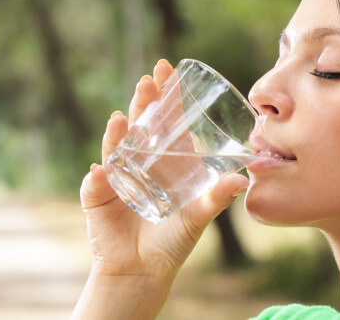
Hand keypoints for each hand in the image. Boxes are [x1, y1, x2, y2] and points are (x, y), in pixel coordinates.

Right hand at [72, 59, 249, 319]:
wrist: (143, 270)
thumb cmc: (172, 241)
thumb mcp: (198, 216)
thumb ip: (217, 198)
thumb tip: (242, 178)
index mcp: (165, 161)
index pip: (165, 121)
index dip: (166, 96)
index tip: (168, 69)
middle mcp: (140, 162)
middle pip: (140, 124)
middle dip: (143, 101)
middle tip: (149, 80)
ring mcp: (116, 176)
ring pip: (117, 145)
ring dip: (119, 130)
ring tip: (124, 116)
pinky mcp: (98, 195)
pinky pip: (99, 181)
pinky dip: (101, 174)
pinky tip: (104, 168)